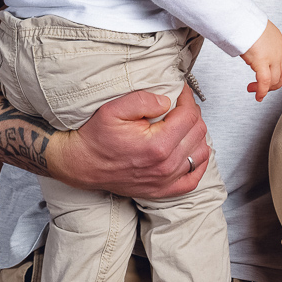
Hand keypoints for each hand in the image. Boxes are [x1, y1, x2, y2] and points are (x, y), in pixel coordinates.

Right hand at [46, 87, 209, 198]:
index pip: (189, 116)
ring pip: (200, 152)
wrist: (81, 164)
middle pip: (198, 132)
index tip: (181, 92)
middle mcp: (166, 165)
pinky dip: (197, 163)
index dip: (188, 98)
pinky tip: (191, 150)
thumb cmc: (95, 138)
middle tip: (180, 105)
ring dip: (196, 135)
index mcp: (158, 145)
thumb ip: (144, 100)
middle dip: (192, 113)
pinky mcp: (161, 189)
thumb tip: (168, 101)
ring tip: (183, 124)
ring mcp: (165, 180)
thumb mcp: (114, 109)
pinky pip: (193, 178)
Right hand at [240, 21, 281, 100]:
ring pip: (274, 80)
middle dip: (277, 84)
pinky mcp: (262, 62)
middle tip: (267, 88)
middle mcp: (279, 51)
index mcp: (279, 42)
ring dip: (265, 89)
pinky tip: (258, 95)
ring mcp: (272, 57)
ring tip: (253, 89)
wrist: (245, 20)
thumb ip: (262, 43)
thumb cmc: (248, 23)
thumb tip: (255, 51)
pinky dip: (261, 91)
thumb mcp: (261, 31)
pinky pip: (264, 82)